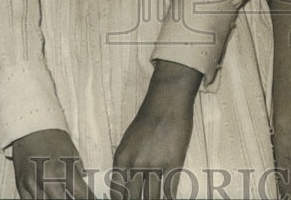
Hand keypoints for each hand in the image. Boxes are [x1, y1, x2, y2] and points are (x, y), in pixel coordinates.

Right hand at [12, 129, 92, 198]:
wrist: (31, 129)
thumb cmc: (53, 138)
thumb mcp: (73, 155)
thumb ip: (78, 176)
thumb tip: (84, 191)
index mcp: (63, 170)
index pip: (81, 195)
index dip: (88, 198)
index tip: (92, 198)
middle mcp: (47, 180)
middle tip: (75, 196)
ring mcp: (32, 185)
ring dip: (56, 199)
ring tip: (61, 195)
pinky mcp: (21, 188)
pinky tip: (49, 196)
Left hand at [112, 61, 199, 198]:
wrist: (166, 101)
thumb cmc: (148, 119)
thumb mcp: (129, 142)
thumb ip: (127, 164)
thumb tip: (128, 186)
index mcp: (121, 159)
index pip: (117, 193)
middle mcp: (135, 165)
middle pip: (134, 198)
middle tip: (143, 199)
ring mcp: (154, 165)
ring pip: (152, 197)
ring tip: (155, 199)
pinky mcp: (173, 163)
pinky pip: (169, 190)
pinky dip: (169, 198)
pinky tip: (170, 199)